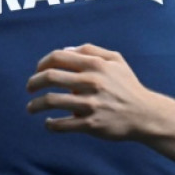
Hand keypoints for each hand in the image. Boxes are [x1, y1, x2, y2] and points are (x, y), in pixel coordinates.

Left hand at [26, 44, 166, 139]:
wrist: (145, 114)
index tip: (37, 71)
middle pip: (50, 77)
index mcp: (96, 65)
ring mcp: (91, 105)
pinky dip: (50, 124)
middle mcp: (92, 82)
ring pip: (51, 101)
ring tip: (31, 108)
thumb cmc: (128, 85)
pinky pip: (62, 125)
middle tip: (29, 88)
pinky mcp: (91, 125)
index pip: (58, 57)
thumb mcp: (116, 60)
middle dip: (33, 82)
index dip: (42, 63)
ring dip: (35, 105)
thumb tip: (65, 50)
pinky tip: (48, 123)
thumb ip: (91, 50)